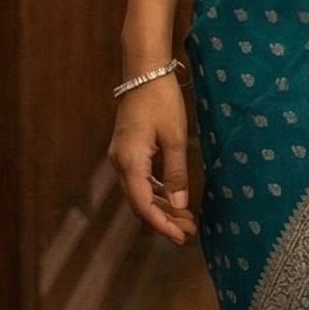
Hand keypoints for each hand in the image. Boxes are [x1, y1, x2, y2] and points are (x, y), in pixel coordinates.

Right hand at [109, 73, 196, 245]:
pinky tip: (173, 199)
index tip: (181, 237)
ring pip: (139, 193)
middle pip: (139, 203)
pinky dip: (156, 192)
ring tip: (185, 220)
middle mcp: (120, 163)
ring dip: (161, 208)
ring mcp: (122, 157)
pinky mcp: (128, 151)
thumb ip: (177, 173)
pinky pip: (140, 180)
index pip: (143, 205)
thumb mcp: (176, 137)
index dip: (161, 225)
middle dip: (163, 220)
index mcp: (130, 162)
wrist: (144, 72)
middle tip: (188, 232)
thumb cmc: (161, 100)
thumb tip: (180, 205)